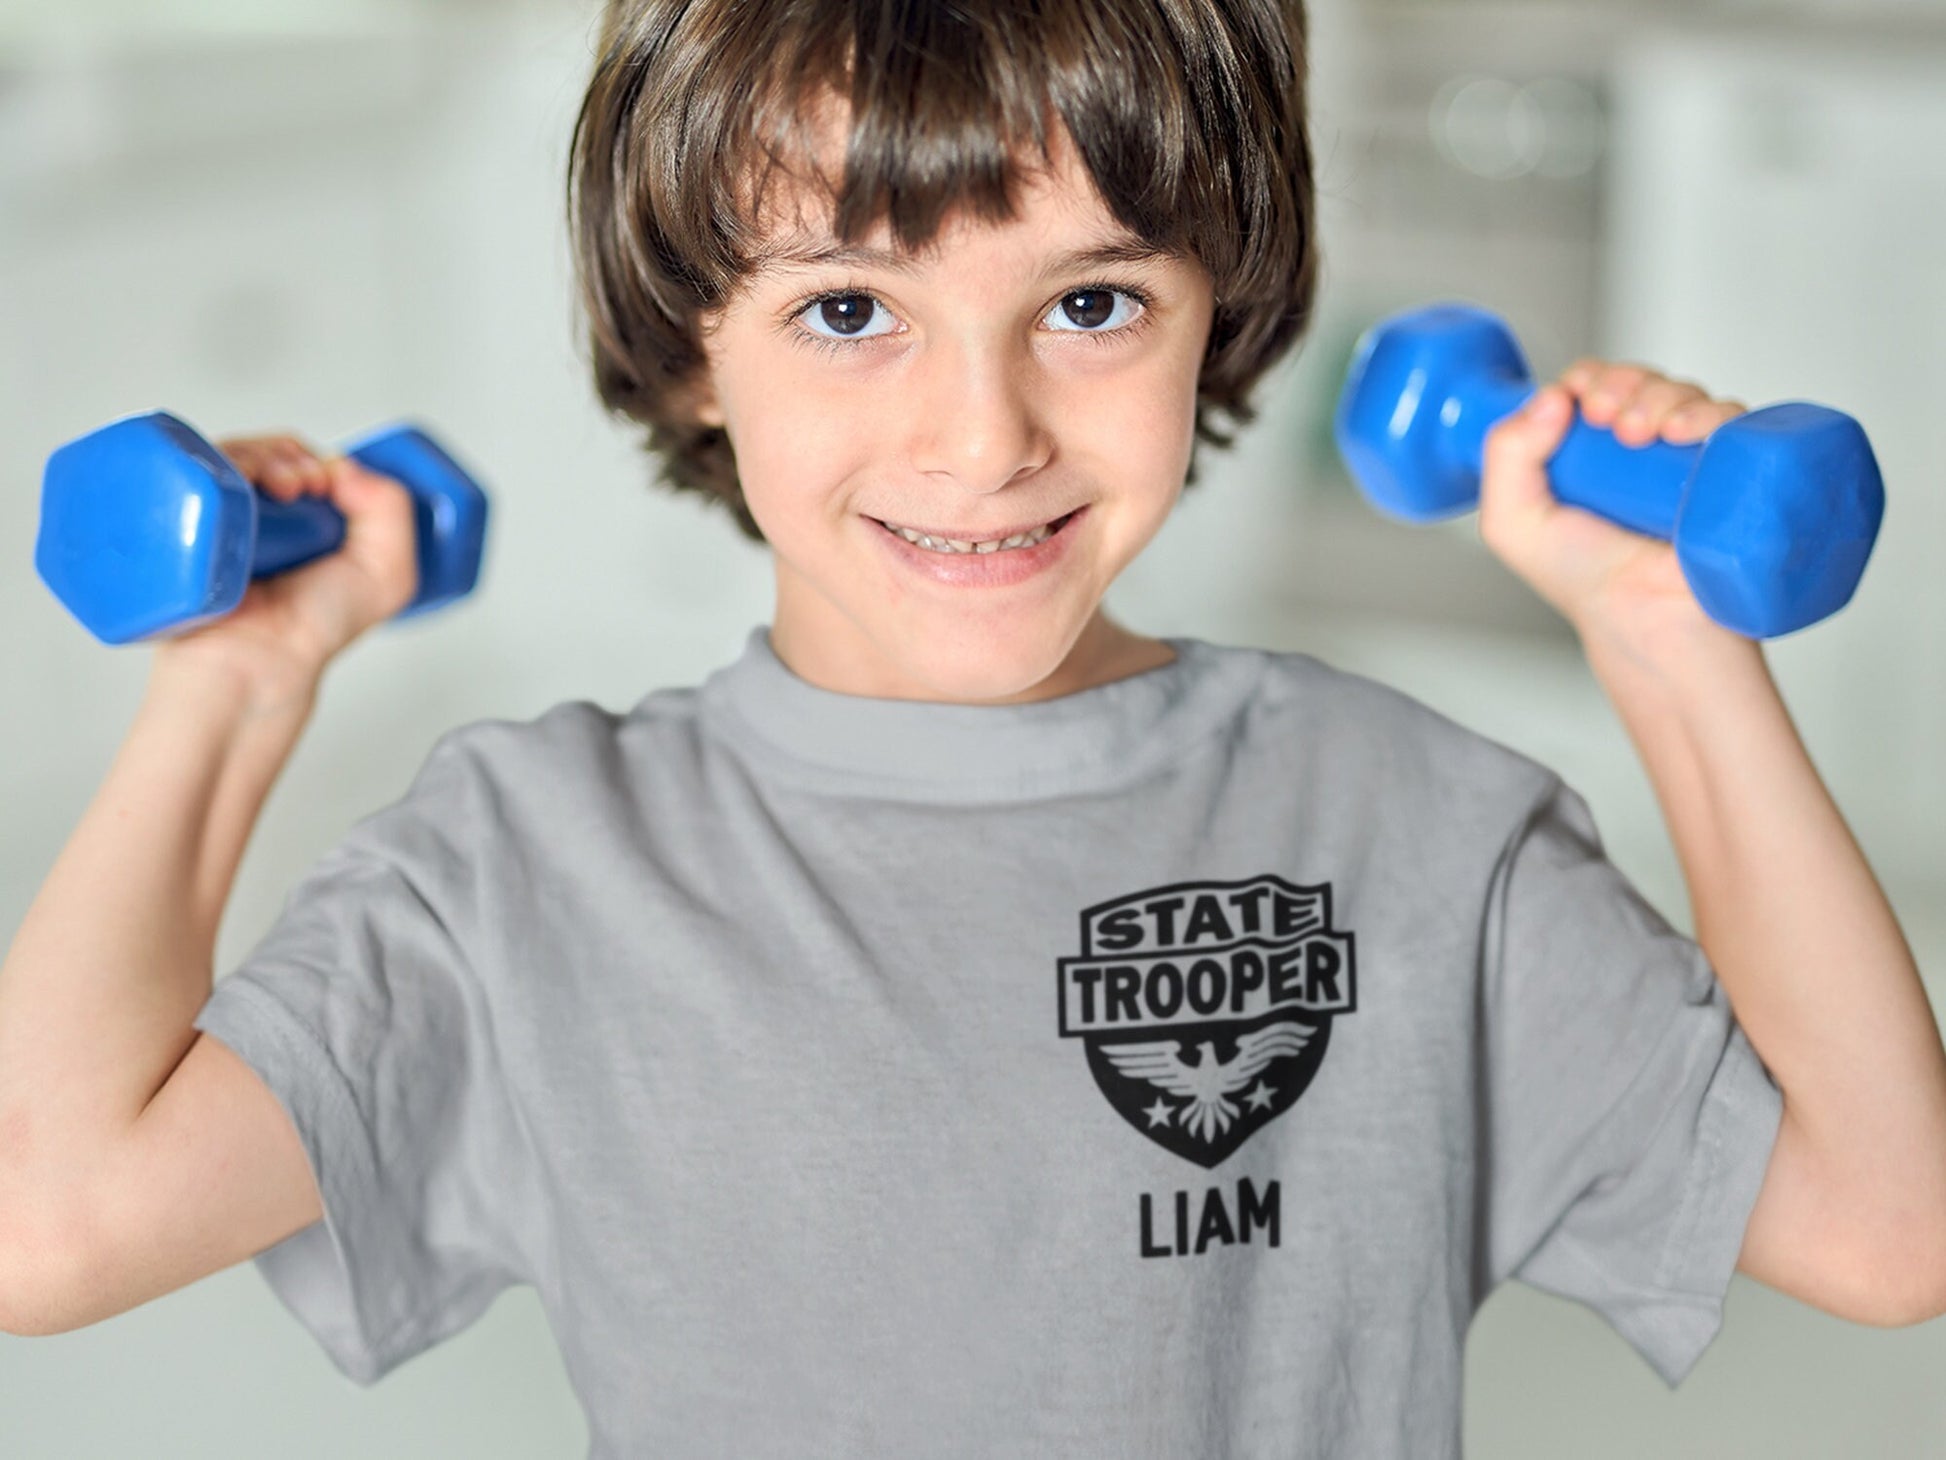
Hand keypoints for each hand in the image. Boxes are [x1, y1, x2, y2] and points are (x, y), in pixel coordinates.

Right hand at [154, 433, 419, 703]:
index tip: (328, 482)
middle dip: (289, 455)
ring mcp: (217, 517)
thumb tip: (346, 464)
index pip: (301, 462)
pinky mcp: (181, 520)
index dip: (316, 460)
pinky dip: (217, 461)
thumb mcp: (388, 573)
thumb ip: (391, 510)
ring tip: (280, 488)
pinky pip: (191, 470)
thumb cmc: (316, 627)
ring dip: (260, 454)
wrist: (262, 657)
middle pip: (265, 451)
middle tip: (302, 486)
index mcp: (301, 524)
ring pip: (231, 454)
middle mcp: (256, 517)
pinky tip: (241, 482)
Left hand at [1476, 358, 1749, 657]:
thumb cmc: (1582, 579)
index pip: (1592, 385)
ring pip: (1682, 392)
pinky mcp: (1731, 467)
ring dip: (1660, 396)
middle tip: (1610, 418)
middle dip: (1622, 383)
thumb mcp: (1513, 522)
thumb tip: (1551, 396)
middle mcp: (1639, 447)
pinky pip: (1732, 419)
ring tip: (1644, 434)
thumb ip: (1506, 456)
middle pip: (1638, 379)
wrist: (1643, 619)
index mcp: (1588, 451)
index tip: (1581, 402)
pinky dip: (1709, 412)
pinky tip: (1684, 433)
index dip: (1588, 380)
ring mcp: (1687, 455)